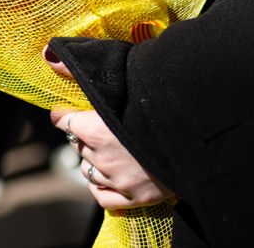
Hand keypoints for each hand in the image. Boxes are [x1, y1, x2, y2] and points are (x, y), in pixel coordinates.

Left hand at [44, 46, 175, 209]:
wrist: (203, 129)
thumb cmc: (164, 96)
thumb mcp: (124, 74)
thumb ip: (85, 70)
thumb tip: (50, 56)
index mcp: (95, 128)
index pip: (64, 121)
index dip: (66, 114)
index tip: (68, 110)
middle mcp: (103, 157)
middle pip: (77, 145)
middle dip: (84, 134)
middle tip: (100, 124)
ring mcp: (119, 180)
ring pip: (88, 170)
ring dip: (93, 158)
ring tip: (109, 147)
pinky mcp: (138, 198)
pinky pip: (103, 197)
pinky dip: (100, 186)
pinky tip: (106, 176)